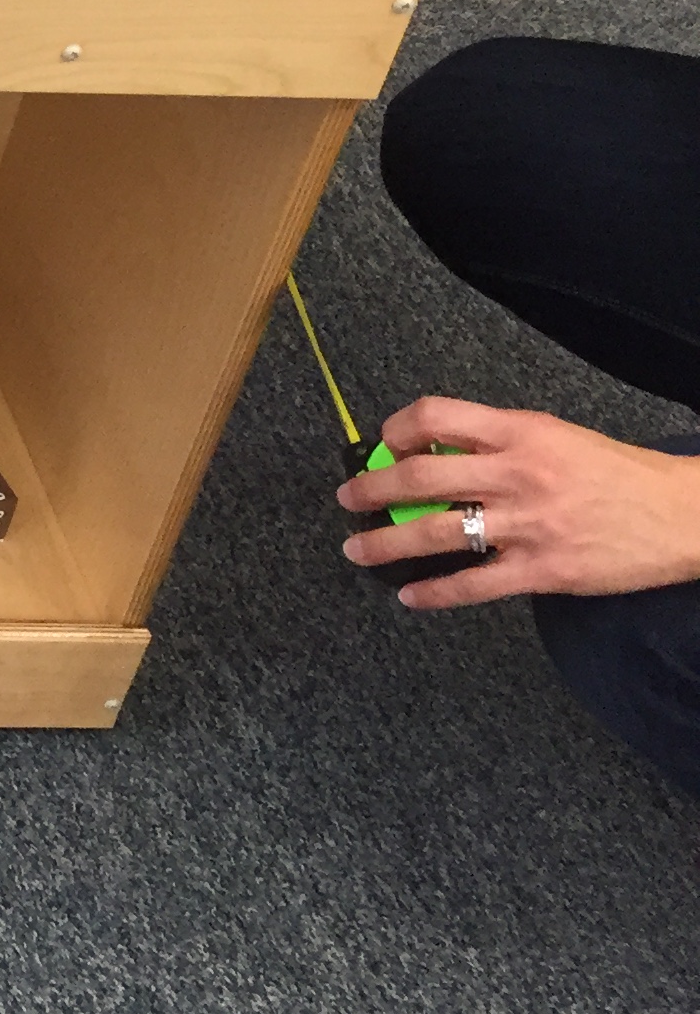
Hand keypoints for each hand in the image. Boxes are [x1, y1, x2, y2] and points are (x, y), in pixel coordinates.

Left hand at [336, 396, 699, 606]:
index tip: (382, 444)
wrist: (681, 514)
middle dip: (372, 488)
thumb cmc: (614, 471)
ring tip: (356, 548)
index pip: (437, 416)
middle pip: (420, 477)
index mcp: (519, 432)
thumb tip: (432, 448)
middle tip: (348, 498)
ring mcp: (528, 525)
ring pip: (436, 532)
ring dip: (385, 543)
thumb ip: (497, 440)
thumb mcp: (554, 435)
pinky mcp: (543, 570)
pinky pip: (475, 584)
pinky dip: (435, 593)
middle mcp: (517, 474)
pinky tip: (409, 597)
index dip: (397, 429)